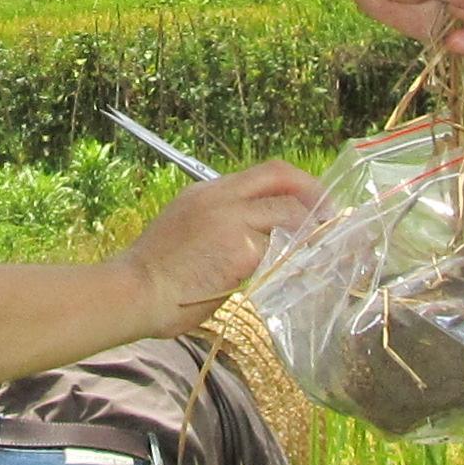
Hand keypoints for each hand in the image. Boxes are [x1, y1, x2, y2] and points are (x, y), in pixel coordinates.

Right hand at [123, 160, 322, 334]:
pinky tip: (298, 266)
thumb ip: (219, 225)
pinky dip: (292, 254)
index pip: (261, 174)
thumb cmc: (155, 275)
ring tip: (320, 243)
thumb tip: (254, 238)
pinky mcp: (241, 247)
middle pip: (279, 174)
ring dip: (308, 225)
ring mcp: (232, 219)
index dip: (292, 183)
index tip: (309, 201)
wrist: (135, 291)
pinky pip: (277, 246)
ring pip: (286, 210)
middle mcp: (220, 197)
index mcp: (205, 191)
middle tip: (328, 210)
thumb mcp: (185, 231)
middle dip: (310, 190)